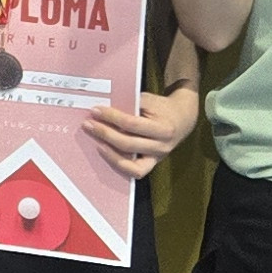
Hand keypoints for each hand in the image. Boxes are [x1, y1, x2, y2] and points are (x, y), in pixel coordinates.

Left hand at [82, 80, 199, 178]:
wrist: (183, 119)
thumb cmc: (162, 108)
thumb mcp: (149, 100)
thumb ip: (129, 104)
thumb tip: (103, 108)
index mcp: (163, 128)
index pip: (132, 124)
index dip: (111, 117)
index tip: (95, 110)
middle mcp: (162, 146)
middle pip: (128, 143)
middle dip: (105, 133)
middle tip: (88, 124)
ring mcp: (157, 158)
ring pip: (129, 161)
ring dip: (108, 152)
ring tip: (94, 140)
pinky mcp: (152, 164)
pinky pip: (134, 171)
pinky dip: (118, 164)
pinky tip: (105, 152)